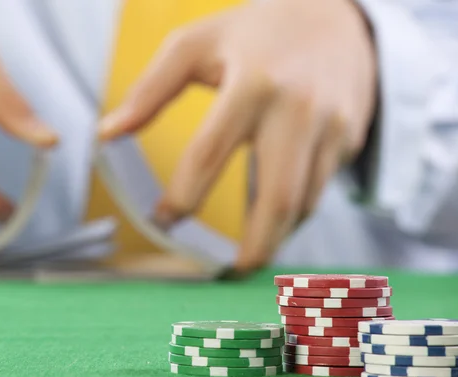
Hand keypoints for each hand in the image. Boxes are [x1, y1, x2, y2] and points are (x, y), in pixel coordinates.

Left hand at [98, 0, 376, 273]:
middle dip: (254, 244)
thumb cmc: (254, 33)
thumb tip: (106, 133)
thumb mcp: (197, 44)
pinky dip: (295, 212)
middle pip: (277, 196)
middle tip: (231, 270)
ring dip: (276, 234)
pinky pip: (322, 189)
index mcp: (251, 83)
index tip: (164, 219)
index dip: (183, 197)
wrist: (335, 16)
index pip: (210, 153)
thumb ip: (150, 89)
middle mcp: (296, 107)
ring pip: (305, 201)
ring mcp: (331, 125)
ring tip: (251, 251)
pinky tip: (275, 217)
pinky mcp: (350, 137)